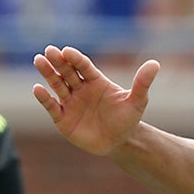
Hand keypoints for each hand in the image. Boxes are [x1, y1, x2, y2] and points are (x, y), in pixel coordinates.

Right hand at [33, 46, 160, 155]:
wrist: (119, 142)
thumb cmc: (127, 120)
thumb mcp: (137, 102)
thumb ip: (142, 83)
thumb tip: (155, 63)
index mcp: (96, 81)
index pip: (83, 66)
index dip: (75, 59)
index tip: (66, 51)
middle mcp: (80, 89)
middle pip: (67, 72)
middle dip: (58, 62)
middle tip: (48, 51)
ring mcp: (70, 102)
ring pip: (56, 84)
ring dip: (47, 73)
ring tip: (38, 61)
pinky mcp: (62, 118)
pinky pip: (51, 106)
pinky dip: (44, 98)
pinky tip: (37, 89)